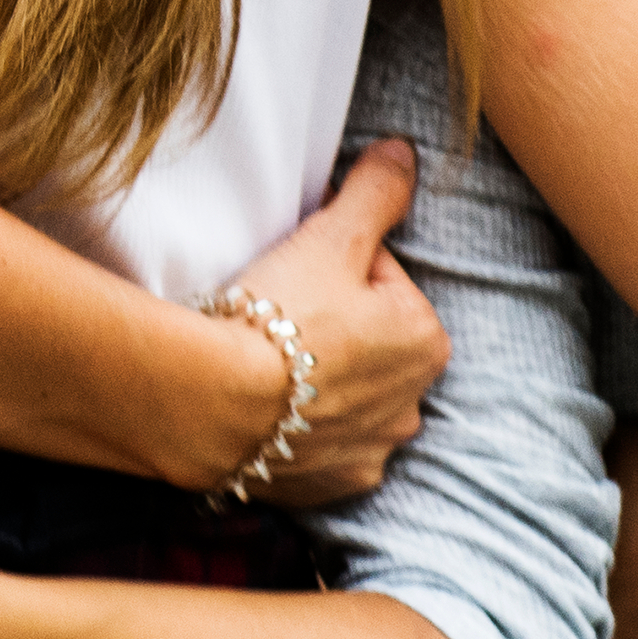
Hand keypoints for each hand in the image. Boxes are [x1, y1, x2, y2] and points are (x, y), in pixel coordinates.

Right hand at [192, 143, 441, 507]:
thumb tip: (406, 151)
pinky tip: (263, 411)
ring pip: (344, 399)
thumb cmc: (276, 315)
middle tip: (275, 317)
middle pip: (367, 344)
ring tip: (263, 365)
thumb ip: (376, 192)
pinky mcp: (328, 487)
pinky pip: (317, 447)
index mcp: (425, 340)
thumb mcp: (330, 237)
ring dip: (317, 383)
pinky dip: (296, 431)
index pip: (380, 281)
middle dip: (333, 329)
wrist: (211, 402)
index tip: (294, 273)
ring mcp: (370, 452)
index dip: (332, 267)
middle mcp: (412, 405)